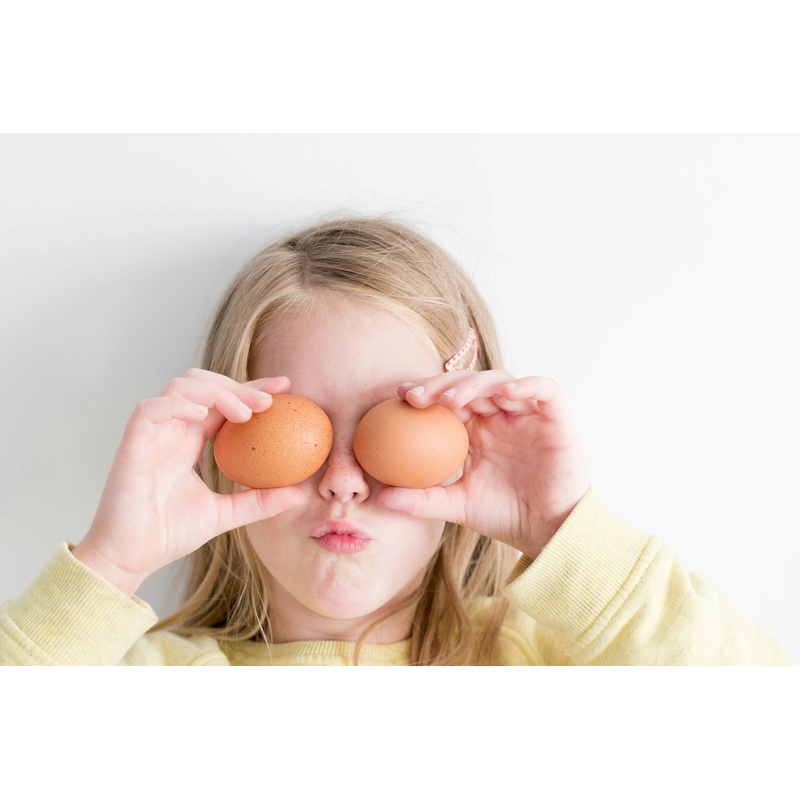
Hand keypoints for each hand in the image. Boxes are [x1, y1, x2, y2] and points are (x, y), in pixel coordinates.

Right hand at [71, 369, 305, 594]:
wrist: (129, 560)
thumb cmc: (167, 535)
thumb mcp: (225, 514)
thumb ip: (259, 501)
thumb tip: (301, 495)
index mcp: (189, 441)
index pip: (223, 402)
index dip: (252, 389)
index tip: (286, 388)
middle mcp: (171, 431)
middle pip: (203, 384)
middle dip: (238, 385)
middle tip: (270, 401)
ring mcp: (150, 434)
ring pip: (179, 387)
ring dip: (215, 391)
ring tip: (244, 413)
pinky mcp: (131, 444)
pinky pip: (151, 409)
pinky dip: (177, 404)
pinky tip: (203, 412)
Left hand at [377, 370, 589, 559]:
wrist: (547, 532)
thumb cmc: (504, 516)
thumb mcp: (456, 506)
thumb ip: (421, 499)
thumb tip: (380, 498)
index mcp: (476, 429)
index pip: (447, 399)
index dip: (425, 391)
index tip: (399, 397)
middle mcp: (500, 415)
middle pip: (468, 383)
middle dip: (441, 384)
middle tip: (416, 396)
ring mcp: (527, 414)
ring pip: (500, 380)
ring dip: (474, 384)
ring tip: (452, 399)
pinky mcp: (556, 417)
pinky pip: (544, 389)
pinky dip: (526, 385)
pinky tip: (503, 395)